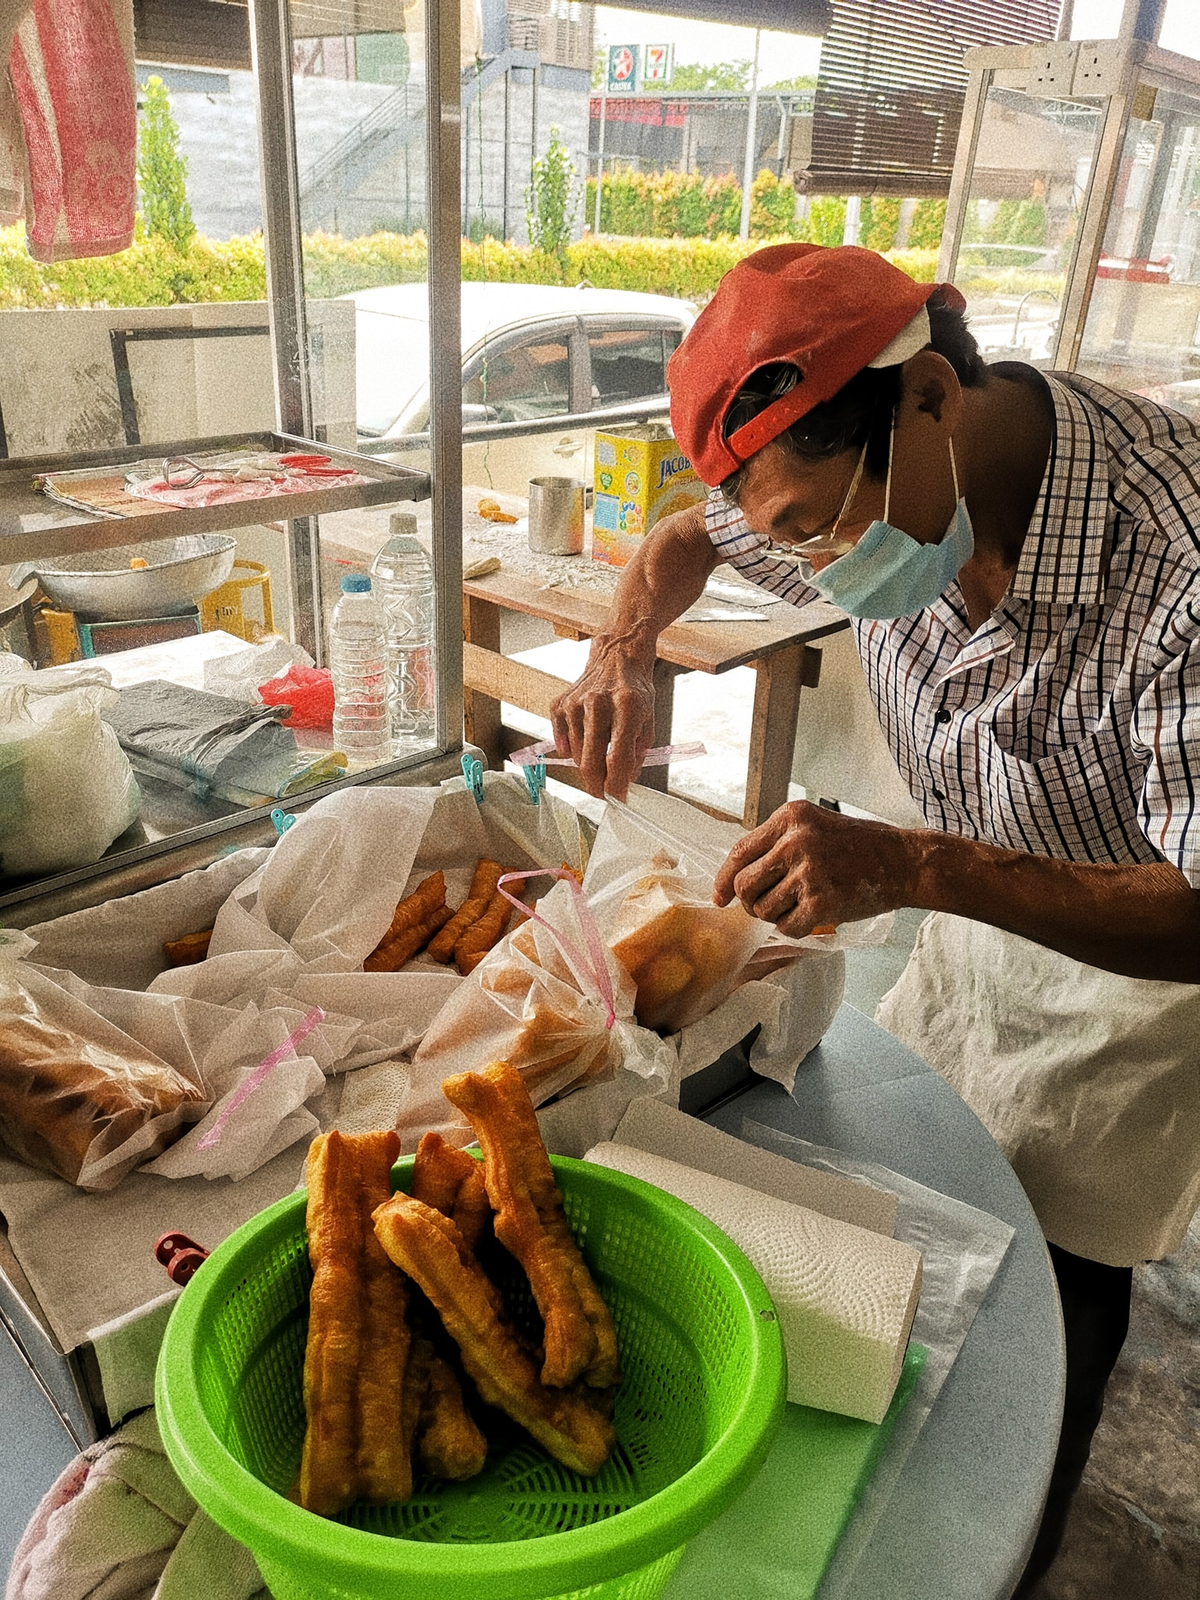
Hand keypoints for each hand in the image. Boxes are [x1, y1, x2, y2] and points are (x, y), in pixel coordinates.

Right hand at [549, 642, 655, 798]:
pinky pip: (561, 740)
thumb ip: (637, 752)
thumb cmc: (635, 689)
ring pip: (576, 755)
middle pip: (591, 761)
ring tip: (601, 753)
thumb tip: (624, 780)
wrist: (617, 655)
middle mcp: (599, 703)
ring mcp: (576, 703)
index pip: (618, 758)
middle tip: (603, 792)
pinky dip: (571, 748)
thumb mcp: (648, 718)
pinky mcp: (561, 703)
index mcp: (628, 707)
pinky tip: (582, 742)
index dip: (617, 785)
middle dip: (597, 785)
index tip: (618, 798)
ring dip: (588, 763)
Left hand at [712, 800, 917, 935]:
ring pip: (762, 909)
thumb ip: (779, 842)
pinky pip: (786, 927)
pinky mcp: (822, 901)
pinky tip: (811, 918)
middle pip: (743, 885)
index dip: (723, 879)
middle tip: (766, 907)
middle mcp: (795, 841)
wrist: (904, 861)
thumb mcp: (815, 825)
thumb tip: (739, 876)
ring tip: (797, 907)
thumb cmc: (860, 845)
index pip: (739, 851)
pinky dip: (794, 929)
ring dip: (774, 916)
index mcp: (790, 818)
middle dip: (749, 902)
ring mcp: (808, 872)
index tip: (719, 897)